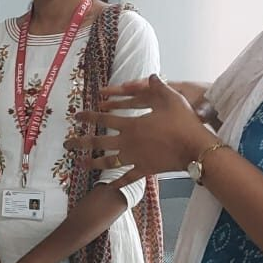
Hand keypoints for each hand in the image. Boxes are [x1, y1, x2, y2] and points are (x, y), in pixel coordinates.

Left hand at [67, 74, 216, 183]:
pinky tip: (107, 186)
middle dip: (80, 142)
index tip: (76, 116)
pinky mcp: (144, 170)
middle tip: (66, 144)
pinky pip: (127, 178)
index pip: (104, 118)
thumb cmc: (183, 122)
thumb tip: (152, 75)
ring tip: (80, 163)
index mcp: (131, 124)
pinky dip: (116, 182)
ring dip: (92, 162)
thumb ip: (159, 86)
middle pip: (98, 141)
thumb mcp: (172, 98)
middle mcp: (127, 142)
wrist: (195, 148)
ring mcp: (134, 158)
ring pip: (108, 161)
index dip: (88, 116)